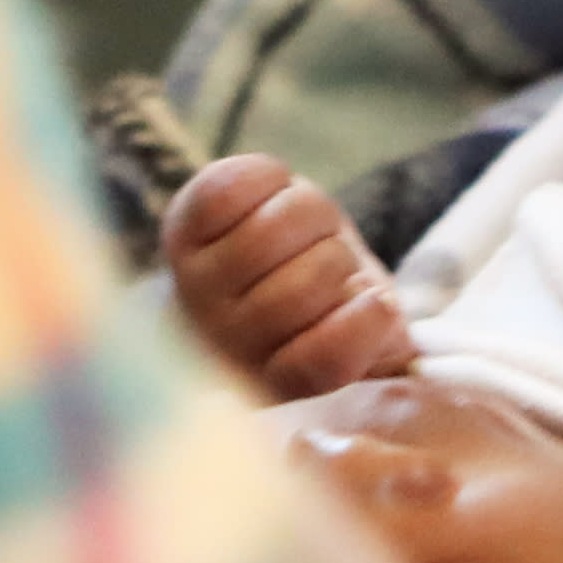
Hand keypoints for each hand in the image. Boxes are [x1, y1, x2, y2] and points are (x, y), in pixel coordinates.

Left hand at [160, 154, 412, 398]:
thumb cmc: (320, 312)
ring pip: (274, 228)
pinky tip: (273, 196)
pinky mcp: (181, 230)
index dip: (362, 327)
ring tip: (308, 231)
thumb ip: (381, 337)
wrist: (246, 284)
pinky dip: (267, 179)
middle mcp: (227, 343)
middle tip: (333, 264)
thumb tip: (378, 309)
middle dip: (339, 261)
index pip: (322, 363)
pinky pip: (231, 189)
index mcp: (279, 383)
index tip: (378, 304)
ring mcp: (197, 287)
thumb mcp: (363, 338)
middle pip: (305, 284)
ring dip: (311, 216)